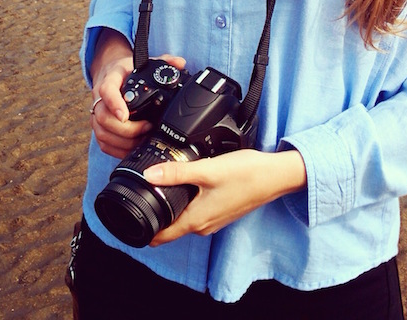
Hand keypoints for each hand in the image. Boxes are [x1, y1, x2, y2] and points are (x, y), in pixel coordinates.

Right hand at [89, 28, 184, 158]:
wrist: (110, 74)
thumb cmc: (127, 70)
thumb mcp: (143, 62)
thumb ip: (163, 61)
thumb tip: (180, 63)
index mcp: (110, 79)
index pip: (107, 90)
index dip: (114, 104)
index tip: (125, 115)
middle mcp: (100, 98)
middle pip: (103, 117)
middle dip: (126, 128)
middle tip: (147, 127)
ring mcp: (97, 114)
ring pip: (102, 133)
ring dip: (123, 140)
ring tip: (143, 138)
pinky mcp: (100, 128)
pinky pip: (103, 144)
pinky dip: (118, 149)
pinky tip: (133, 147)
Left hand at [144, 148, 306, 244]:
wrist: (275, 176)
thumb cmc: (245, 174)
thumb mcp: (207, 170)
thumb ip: (177, 172)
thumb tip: (149, 175)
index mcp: (196, 220)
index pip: (161, 237)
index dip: (142, 229)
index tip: (130, 212)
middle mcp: (203, 225)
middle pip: (170, 227)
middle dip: (155, 214)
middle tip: (143, 191)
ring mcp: (214, 219)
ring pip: (184, 217)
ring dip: (172, 206)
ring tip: (162, 184)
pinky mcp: (221, 210)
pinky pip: (197, 211)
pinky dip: (187, 201)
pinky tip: (188, 183)